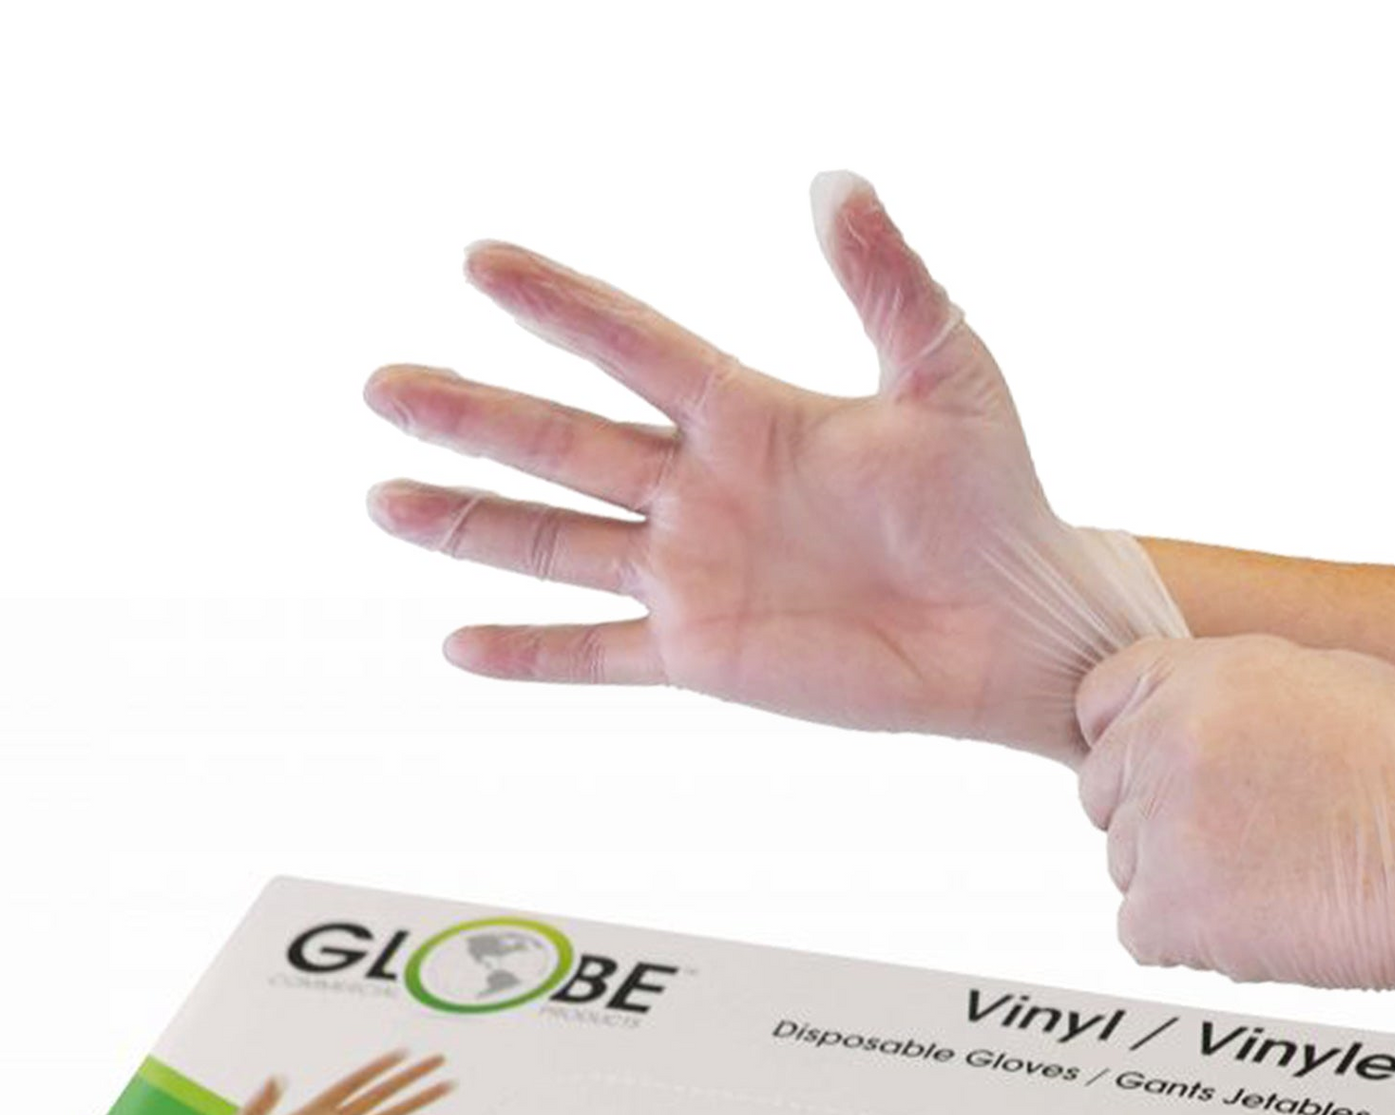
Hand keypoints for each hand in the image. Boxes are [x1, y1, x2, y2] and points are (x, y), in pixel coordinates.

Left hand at [152, 1051, 450, 1114]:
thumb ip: (260, 1106)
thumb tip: (280, 1077)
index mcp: (307, 1113)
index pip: (352, 1084)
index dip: (378, 1068)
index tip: (405, 1052)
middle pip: (378, 1097)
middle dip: (409, 1079)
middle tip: (440, 1062)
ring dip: (416, 1105)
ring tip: (445, 1088)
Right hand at [365, 173, 1180, 762]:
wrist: (1011, 624)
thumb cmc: (993, 495)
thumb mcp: (947, 372)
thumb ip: (887, 280)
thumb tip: (835, 178)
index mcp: (749, 413)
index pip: (633, 344)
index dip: (559, 304)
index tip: (480, 260)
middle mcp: (700, 489)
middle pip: (562, 442)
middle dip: (472, 415)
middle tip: (384, 386)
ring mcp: (692, 575)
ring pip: (555, 546)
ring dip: (469, 526)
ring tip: (383, 500)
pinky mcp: (702, 654)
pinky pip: (598, 654)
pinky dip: (531, 655)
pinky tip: (458, 647)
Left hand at [1075, 634, 1394, 1039]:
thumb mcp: (1329, 682)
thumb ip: (1228, 692)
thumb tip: (1168, 715)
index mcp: (1210, 676)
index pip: (1104, 698)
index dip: (1126, 737)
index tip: (1156, 768)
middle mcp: (1172, 743)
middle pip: (1103, 789)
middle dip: (1153, 814)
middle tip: (1239, 839)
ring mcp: (1164, 829)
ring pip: (1124, 862)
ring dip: (1177, 878)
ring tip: (1274, 876)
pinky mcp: (1169, 911)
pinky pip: (1139, 929)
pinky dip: (1187, 938)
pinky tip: (1262, 920)